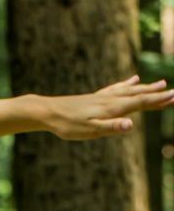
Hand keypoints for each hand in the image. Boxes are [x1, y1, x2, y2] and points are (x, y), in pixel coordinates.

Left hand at [47, 75, 173, 140]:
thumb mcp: (90, 131)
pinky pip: (116, 88)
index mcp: (112, 108)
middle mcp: (110, 99)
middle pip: (138, 95)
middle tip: (173, 92)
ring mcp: (103, 97)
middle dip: (157, 94)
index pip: (140, 103)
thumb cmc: (68, 125)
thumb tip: (132, 124)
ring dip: (146, 87)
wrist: (47, 112)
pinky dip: (127, 83)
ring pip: (130, 90)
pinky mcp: (95, 97)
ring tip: (160, 83)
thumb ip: (112, 127)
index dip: (158, 101)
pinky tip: (132, 79)